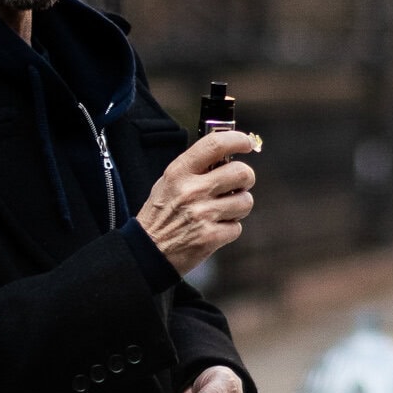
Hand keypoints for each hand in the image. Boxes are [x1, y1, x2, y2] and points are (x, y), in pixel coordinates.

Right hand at [136, 131, 256, 274]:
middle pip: (241, 173)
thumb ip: (194, 168)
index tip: (246, 143)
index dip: (238, 140)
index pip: (215, 144)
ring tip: (221, 211)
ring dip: (238, 207)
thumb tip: (227, 154)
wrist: (146, 252)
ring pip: (245, 201)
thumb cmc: (160, 215)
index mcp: (179, 172)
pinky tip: (213, 230)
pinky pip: (237, 227)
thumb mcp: (168, 183)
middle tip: (238, 185)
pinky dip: (229, 229)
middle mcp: (192, 190)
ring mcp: (202, 214)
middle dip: (246, 179)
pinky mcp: (210, 237)